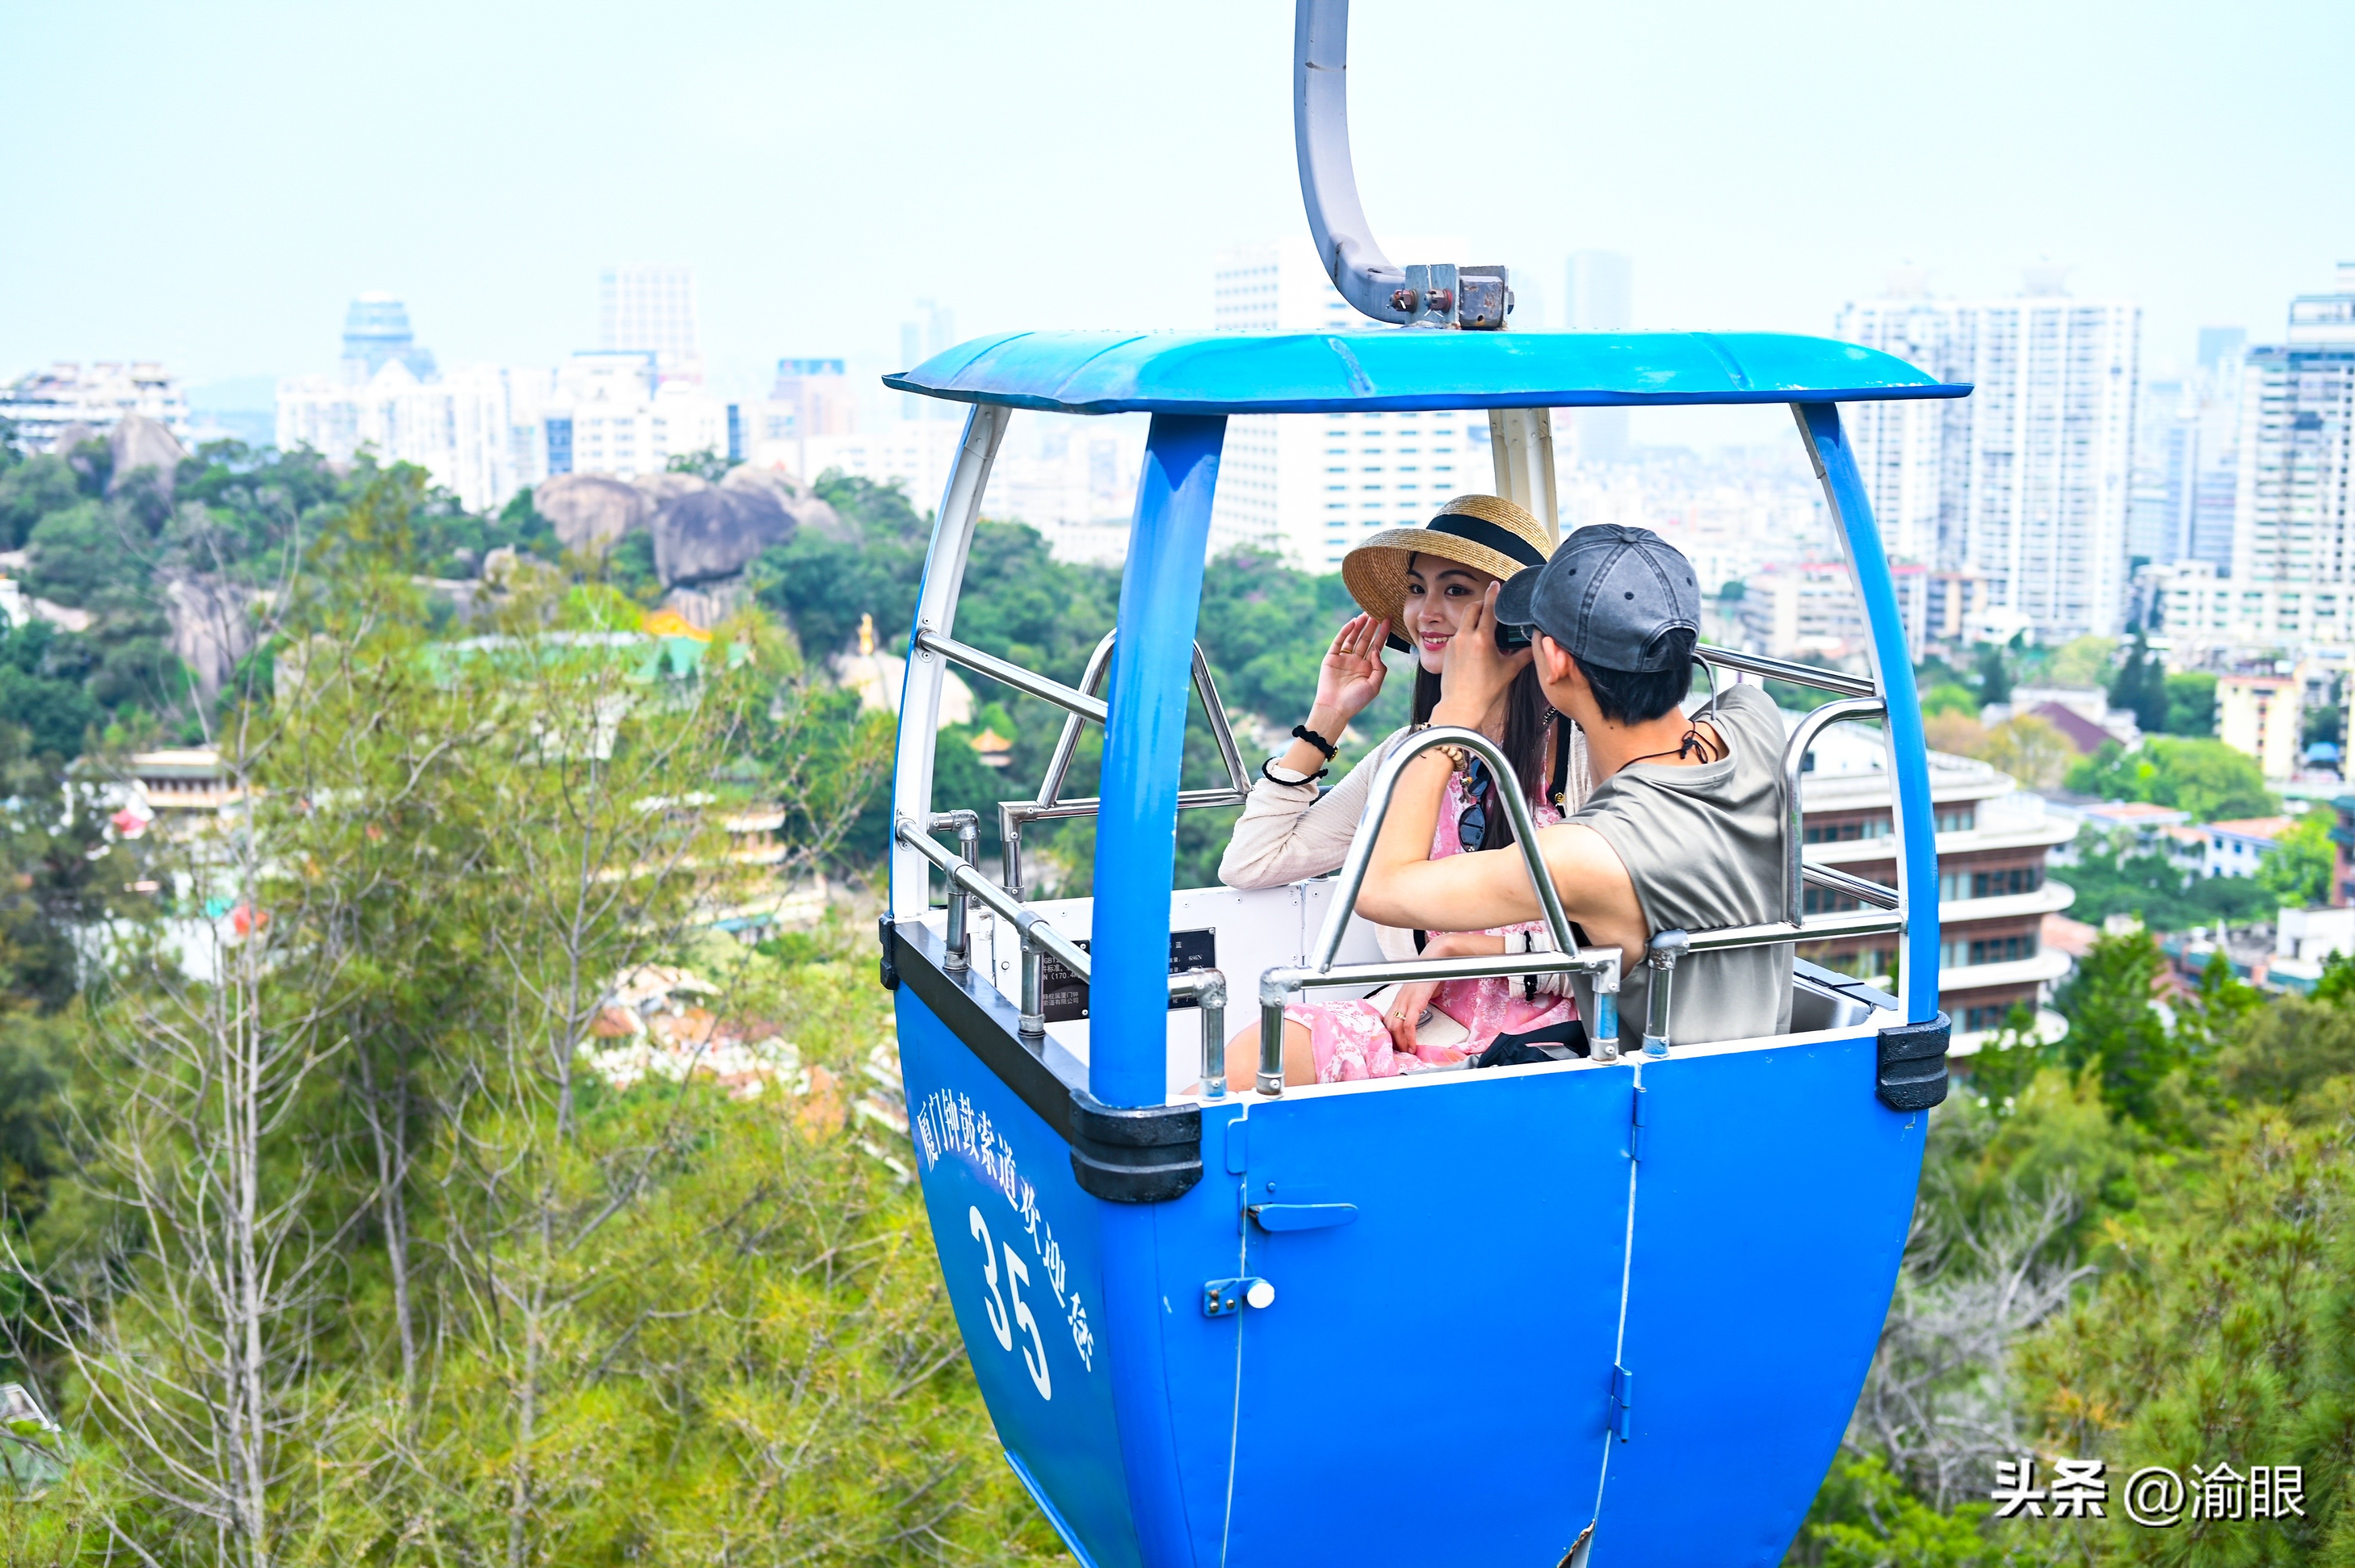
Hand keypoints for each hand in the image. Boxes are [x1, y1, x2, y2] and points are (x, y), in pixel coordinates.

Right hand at [1312, 613, 1389, 724]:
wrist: (1335, 709)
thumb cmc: (1356, 701)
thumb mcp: (1374, 686)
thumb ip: (1379, 667)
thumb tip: (1376, 650)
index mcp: (1368, 668)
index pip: (1377, 646)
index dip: (1383, 633)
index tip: (1389, 619)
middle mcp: (1356, 661)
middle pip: (1366, 639)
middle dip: (1372, 626)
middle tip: (1377, 611)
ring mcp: (1343, 659)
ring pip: (1353, 638)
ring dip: (1359, 626)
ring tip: (1365, 614)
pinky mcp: (1331, 658)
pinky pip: (1339, 642)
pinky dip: (1345, 632)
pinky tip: (1352, 623)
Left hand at [1382, 979, 1437, 1054]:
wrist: (1436, 961)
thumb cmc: (1429, 975)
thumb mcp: (1421, 992)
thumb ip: (1418, 1002)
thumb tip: (1421, 1010)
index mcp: (1399, 999)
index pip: (1387, 1019)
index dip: (1389, 1034)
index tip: (1395, 1044)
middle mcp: (1398, 1000)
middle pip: (1388, 1025)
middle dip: (1393, 1041)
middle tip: (1399, 1052)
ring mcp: (1405, 1001)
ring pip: (1395, 1027)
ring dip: (1400, 1043)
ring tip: (1406, 1052)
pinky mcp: (1415, 1003)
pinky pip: (1409, 1024)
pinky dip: (1410, 1038)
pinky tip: (1412, 1045)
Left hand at [1431, 583, 1531, 728]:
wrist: (1461, 705)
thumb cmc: (1486, 690)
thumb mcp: (1509, 671)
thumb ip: (1524, 655)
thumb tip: (1536, 646)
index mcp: (1482, 639)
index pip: (1488, 609)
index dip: (1493, 594)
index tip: (1496, 584)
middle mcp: (1465, 637)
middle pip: (1472, 608)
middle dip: (1481, 604)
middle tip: (1492, 606)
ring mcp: (1454, 643)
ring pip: (1464, 621)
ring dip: (1474, 618)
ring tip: (1486, 627)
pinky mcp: (1448, 650)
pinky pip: (1459, 634)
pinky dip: (1468, 632)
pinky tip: (1476, 643)